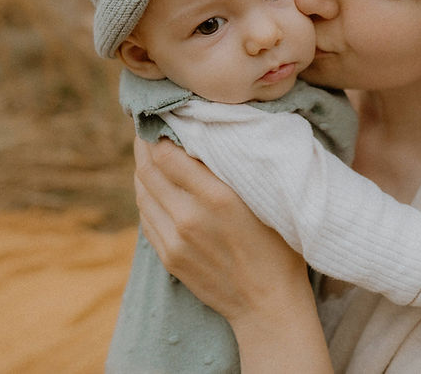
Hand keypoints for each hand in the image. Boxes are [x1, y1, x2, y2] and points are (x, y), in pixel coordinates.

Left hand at [133, 136, 308, 324]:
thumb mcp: (265, 198)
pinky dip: (146, 195)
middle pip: (148, 169)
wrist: (267, 303)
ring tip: (151, 152)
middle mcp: (189, 217)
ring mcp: (174, 240)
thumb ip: (235, 169)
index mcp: (218, 197)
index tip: (165, 117)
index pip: (167, 154)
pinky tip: (156, 186)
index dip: (159, 132)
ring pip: (142, 192)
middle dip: (145, 144)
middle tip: (150, 127)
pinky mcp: (168, 257)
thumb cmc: (279, 245)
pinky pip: (145, 216)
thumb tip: (208, 135)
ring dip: (143, 169)